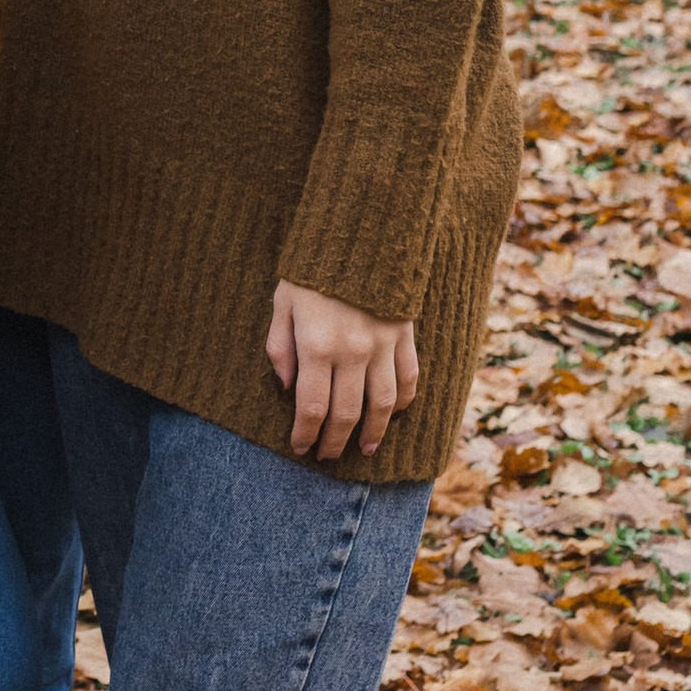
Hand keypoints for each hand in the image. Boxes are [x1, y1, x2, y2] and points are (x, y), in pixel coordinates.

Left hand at [268, 280, 418, 461]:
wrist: (358, 234)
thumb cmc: (311, 268)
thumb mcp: (282, 302)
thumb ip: (281, 348)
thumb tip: (287, 388)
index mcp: (316, 346)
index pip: (312, 407)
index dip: (306, 434)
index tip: (300, 448)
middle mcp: (352, 352)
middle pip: (347, 414)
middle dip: (335, 441)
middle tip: (327, 457)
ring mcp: (383, 345)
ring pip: (383, 405)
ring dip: (374, 433)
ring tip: (365, 449)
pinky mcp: (404, 335)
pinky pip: (409, 378)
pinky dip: (404, 402)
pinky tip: (394, 415)